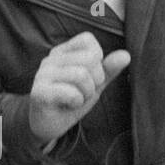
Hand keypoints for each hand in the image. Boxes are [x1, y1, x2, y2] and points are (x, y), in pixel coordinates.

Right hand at [29, 33, 129, 147]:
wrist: (47, 125)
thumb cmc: (71, 100)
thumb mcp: (94, 83)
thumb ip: (109, 68)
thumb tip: (126, 55)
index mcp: (63, 52)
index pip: (87, 39)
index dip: (97, 58)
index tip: (89, 75)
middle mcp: (51, 59)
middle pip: (90, 58)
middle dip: (96, 79)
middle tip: (83, 91)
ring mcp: (42, 75)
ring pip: (81, 75)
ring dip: (86, 93)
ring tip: (76, 99)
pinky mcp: (39, 92)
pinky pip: (70, 92)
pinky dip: (76, 101)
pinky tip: (68, 105)